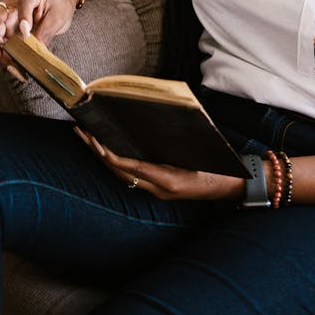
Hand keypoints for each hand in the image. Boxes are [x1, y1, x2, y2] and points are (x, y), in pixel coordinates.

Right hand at [0, 0, 75, 66]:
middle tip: (0, 55)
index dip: (23, 21)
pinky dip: (4, 53)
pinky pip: (0, 40)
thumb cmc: (58, 6)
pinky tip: (13, 65)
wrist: (57, 4)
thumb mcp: (58, 16)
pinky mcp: (7, 26)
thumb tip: (35, 46)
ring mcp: (7, 14)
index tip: (27, 35)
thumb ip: (46, 29)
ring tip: (10, 65)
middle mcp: (12, 2)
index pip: (21, 6)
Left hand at [73, 127, 242, 201]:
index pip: (128, 167)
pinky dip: (118, 162)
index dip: (108, 153)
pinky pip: (133, 176)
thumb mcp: (196, 153)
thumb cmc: (219, 166)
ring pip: (123, 175)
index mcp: (167, 180)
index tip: (93, 138)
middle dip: (98, 152)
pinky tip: (109, 149)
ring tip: (88, 137)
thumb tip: (152, 124)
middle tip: (80, 132)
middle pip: (119, 171)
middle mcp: (159, 188)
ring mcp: (159, 190)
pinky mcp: (161, 187)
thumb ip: (173, 143)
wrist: (234, 186)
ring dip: (104, 156)